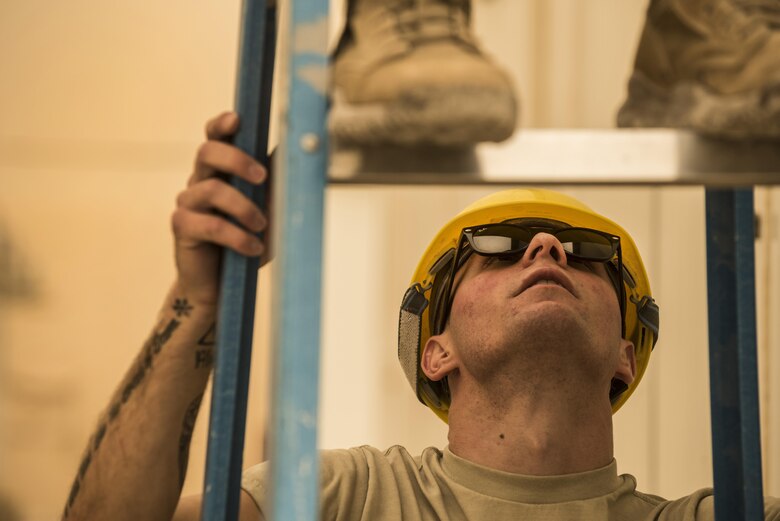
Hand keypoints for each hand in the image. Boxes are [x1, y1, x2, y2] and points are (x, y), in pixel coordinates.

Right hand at [171, 111, 268, 307]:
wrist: (224, 286)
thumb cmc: (248, 242)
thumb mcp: (271, 210)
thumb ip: (277, 182)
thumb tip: (295, 150)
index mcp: (220, 171)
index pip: (214, 138)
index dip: (221, 124)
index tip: (237, 119)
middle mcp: (200, 182)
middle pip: (207, 152)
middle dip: (237, 160)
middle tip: (261, 177)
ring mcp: (188, 203)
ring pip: (212, 189)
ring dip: (244, 207)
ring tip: (261, 226)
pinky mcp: (182, 227)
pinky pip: (210, 225)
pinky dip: (237, 236)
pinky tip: (252, 248)